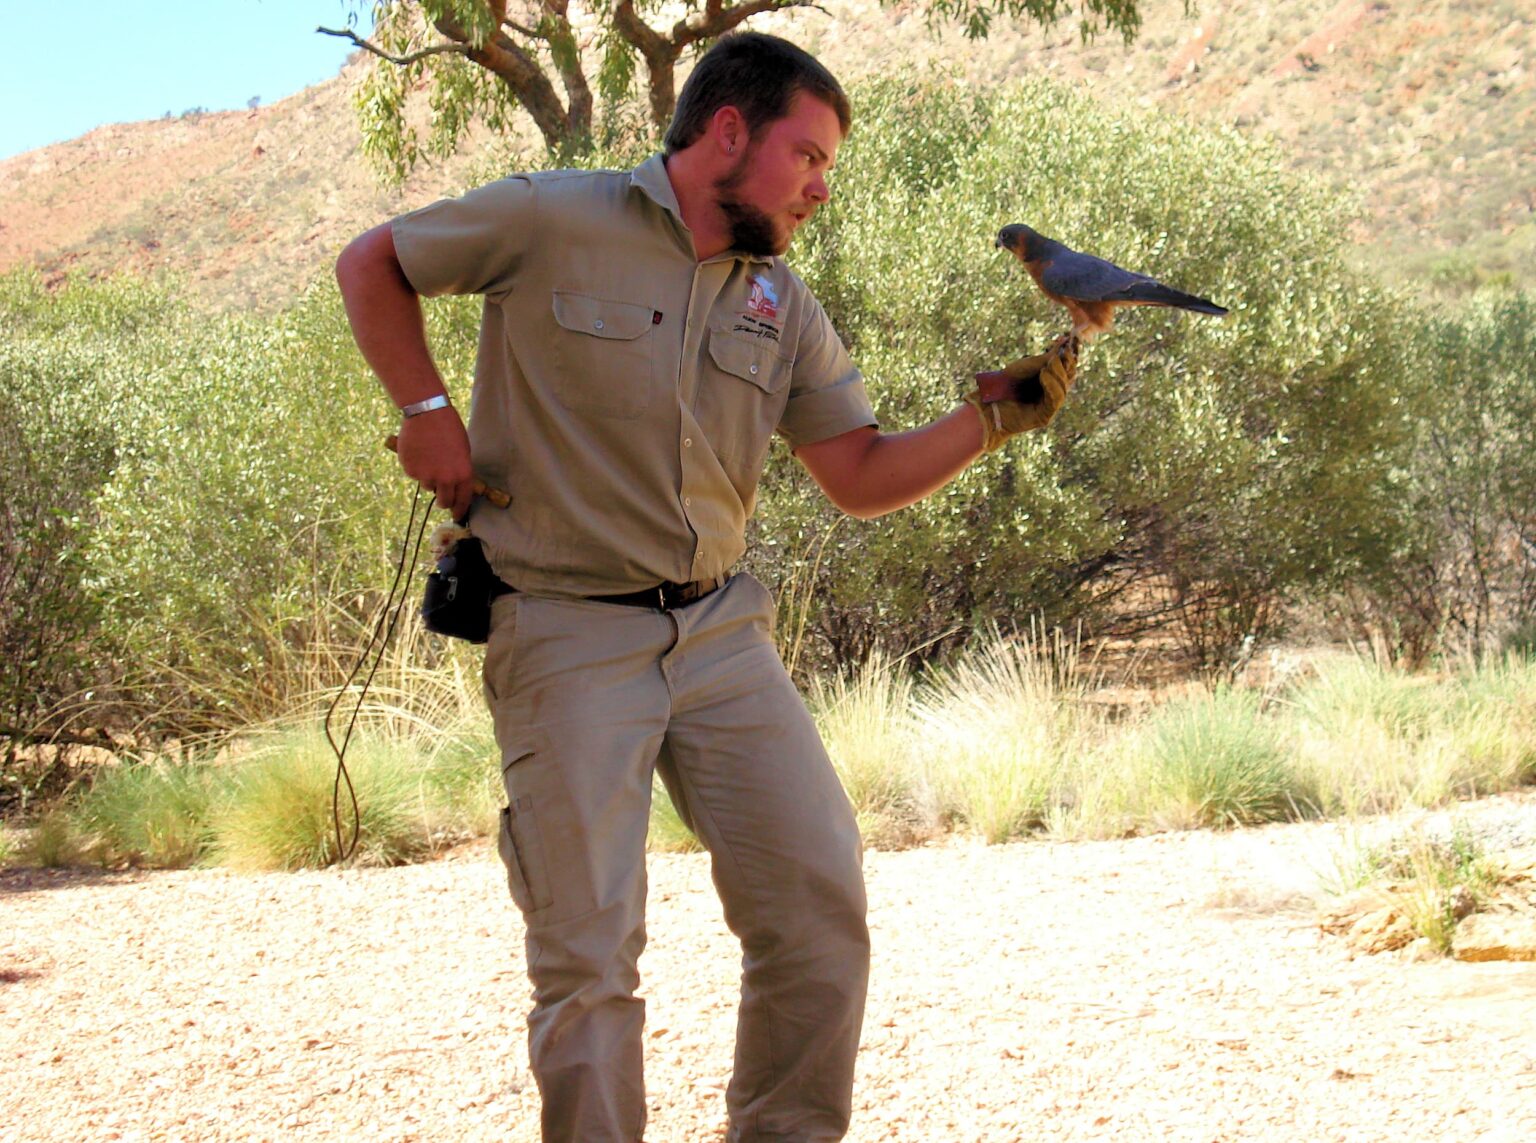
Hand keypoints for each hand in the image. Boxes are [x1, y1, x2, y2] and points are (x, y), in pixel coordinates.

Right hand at [396, 406, 474, 518]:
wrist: (427, 413)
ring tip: (430, 456)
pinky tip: (419, 451)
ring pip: (428, 485)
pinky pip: (414, 474)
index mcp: (462, 474)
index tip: (457, 515)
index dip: (460, 509)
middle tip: (442, 497)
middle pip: (444, 501)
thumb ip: (459, 471)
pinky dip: (416, 467)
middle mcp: (444, 479)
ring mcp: (426, 476)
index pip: (463, 500)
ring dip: (429, 477)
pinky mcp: (410, 470)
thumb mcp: (463, 451)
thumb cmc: (449, 428)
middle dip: (444, 501)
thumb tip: (455, 486)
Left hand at [964, 333, 1078, 450]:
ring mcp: (1050, 405)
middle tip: (1063, 351)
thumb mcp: (1028, 366)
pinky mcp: (1045, 417)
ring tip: (1049, 362)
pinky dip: (1051, 385)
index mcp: (1051, 379)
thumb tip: (1066, 340)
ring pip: (1064, 387)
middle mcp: (1053, 392)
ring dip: (1058, 372)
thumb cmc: (1005, 384)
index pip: (1068, 366)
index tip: (1071, 340)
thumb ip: (1047, 358)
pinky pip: (1055, 400)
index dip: (1071, 354)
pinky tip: (1044, 374)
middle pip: (1070, 377)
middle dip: (1067, 363)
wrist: (988, 404)